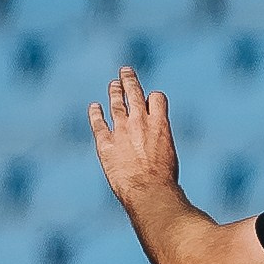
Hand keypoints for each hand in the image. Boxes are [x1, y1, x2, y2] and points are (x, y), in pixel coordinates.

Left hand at [89, 66, 179, 205]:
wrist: (149, 192)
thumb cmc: (164, 179)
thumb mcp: (168, 154)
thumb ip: (159, 141)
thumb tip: (154, 145)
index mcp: (160, 123)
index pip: (156, 98)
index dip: (153, 97)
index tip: (150, 100)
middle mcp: (139, 122)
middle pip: (133, 93)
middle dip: (129, 80)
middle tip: (125, 71)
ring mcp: (121, 131)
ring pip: (116, 104)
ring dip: (114, 92)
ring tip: (113, 84)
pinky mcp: (105, 144)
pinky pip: (98, 123)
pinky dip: (96, 114)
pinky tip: (94, 107)